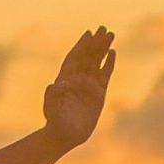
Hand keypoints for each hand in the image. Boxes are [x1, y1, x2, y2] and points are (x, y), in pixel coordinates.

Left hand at [43, 26, 114, 148]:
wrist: (66, 136)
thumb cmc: (56, 123)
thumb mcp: (51, 109)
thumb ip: (52, 97)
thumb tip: (54, 85)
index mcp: (65, 79)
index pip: (74, 58)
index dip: (81, 46)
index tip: (88, 34)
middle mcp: (77, 79)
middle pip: (87, 57)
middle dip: (95, 43)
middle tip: (103, 28)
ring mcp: (88, 86)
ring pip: (97, 62)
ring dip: (103, 49)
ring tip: (110, 34)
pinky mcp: (98, 94)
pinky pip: (105, 75)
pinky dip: (109, 64)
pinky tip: (113, 53)